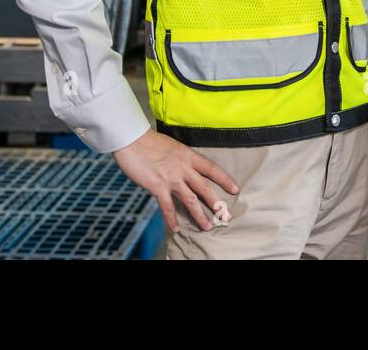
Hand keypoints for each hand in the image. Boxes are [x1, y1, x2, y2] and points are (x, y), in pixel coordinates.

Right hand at [112, 129, 238, 231]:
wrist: (132, 139)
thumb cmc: (148, 141)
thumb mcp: (171, 146)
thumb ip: (179, 159)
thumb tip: (181, 168)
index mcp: (188, 155)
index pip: (212, 168)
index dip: (224, 179)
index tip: (235, 189)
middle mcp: (183, 168)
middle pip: (205, 187)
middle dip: (216, 202)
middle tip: (225, 214)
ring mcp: (172, 178)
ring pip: (191, 200)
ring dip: (199, 215)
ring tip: (207, 226)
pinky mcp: (158, 186)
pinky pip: (168, 207)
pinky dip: (172, 219)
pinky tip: (175, 228)